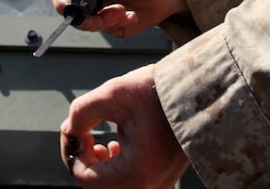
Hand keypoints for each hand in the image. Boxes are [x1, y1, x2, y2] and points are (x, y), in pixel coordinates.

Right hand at [52, 0, 186, 37]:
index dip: (62, 4)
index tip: (72, 11)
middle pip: (74, 16)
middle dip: (89, 20)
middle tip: (108, 17)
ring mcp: (100, 13)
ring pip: (92, 26)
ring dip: (108, 22)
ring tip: (125, 12)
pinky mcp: (112, 25)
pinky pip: (109, 32)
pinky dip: (121, 26)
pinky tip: (133, 16)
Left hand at [61, 65, 188, 187]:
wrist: (200, 90)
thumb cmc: (158, 92)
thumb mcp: (112, 94)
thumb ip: (81, 113)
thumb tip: (69, 130)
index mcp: (135, 173)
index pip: (83, 176)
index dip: (71, 150)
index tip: (73, 128)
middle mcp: (149, 186)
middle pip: (97, 184)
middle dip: (85, 158)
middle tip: (83, 132)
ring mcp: (159, 184)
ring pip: (113, 184)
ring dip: (100, 165)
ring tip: (101, 141)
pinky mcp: (164, 177)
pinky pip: (131, 182)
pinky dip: (117, 167)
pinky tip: (118, 145)